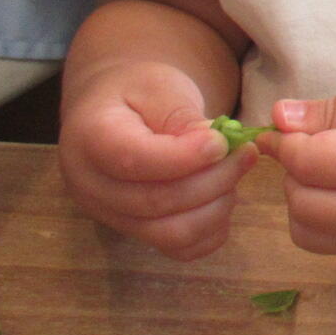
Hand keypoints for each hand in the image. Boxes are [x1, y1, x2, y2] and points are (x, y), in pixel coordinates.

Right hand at [58, 62, 255, 259]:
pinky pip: (179, 248)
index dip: (186, 156)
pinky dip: (211, 229)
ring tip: (233, 173)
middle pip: (156, 202)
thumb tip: (215, 148)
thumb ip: (182, 115)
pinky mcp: (134, 233)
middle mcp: (90, 185)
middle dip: (213, 180)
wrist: (116, 110)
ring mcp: (109, 216)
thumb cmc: (139, 91)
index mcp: (90, 138)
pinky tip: (222, 196)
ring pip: (169, 233)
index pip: (134, 160)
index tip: (222, 142)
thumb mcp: (160, 85)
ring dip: (215, 207)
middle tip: (246, 154)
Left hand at [265, 68, 335, 254]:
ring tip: (324, 168)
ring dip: (301, 199)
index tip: (284, 122)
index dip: (283, 141)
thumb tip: (277, 119)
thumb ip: (331, 110)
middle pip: (300, 203)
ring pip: (306, 233)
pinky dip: (317, 218)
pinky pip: (328, 242)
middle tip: (311, 142)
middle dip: (293, 171)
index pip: (305, 163)